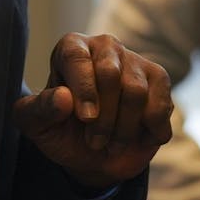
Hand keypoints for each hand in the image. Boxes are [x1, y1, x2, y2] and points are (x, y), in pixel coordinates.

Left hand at [13, 32, 172, 187]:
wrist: (96, 153)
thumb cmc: (62, 132)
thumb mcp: (38, 127)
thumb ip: (40, 110)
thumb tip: (63, 97)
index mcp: (71, 49)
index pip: (76, 57)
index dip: (83, 89)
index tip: (86, 118)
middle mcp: (105, 47)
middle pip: (110, 74)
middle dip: (103, 117)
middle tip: (94, 141)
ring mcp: (135, 61)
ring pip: (136, 93)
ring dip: (123, 130)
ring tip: (111, 144)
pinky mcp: (159, 79)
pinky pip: (161, 105)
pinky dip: (150, 131)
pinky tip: (139, 138)